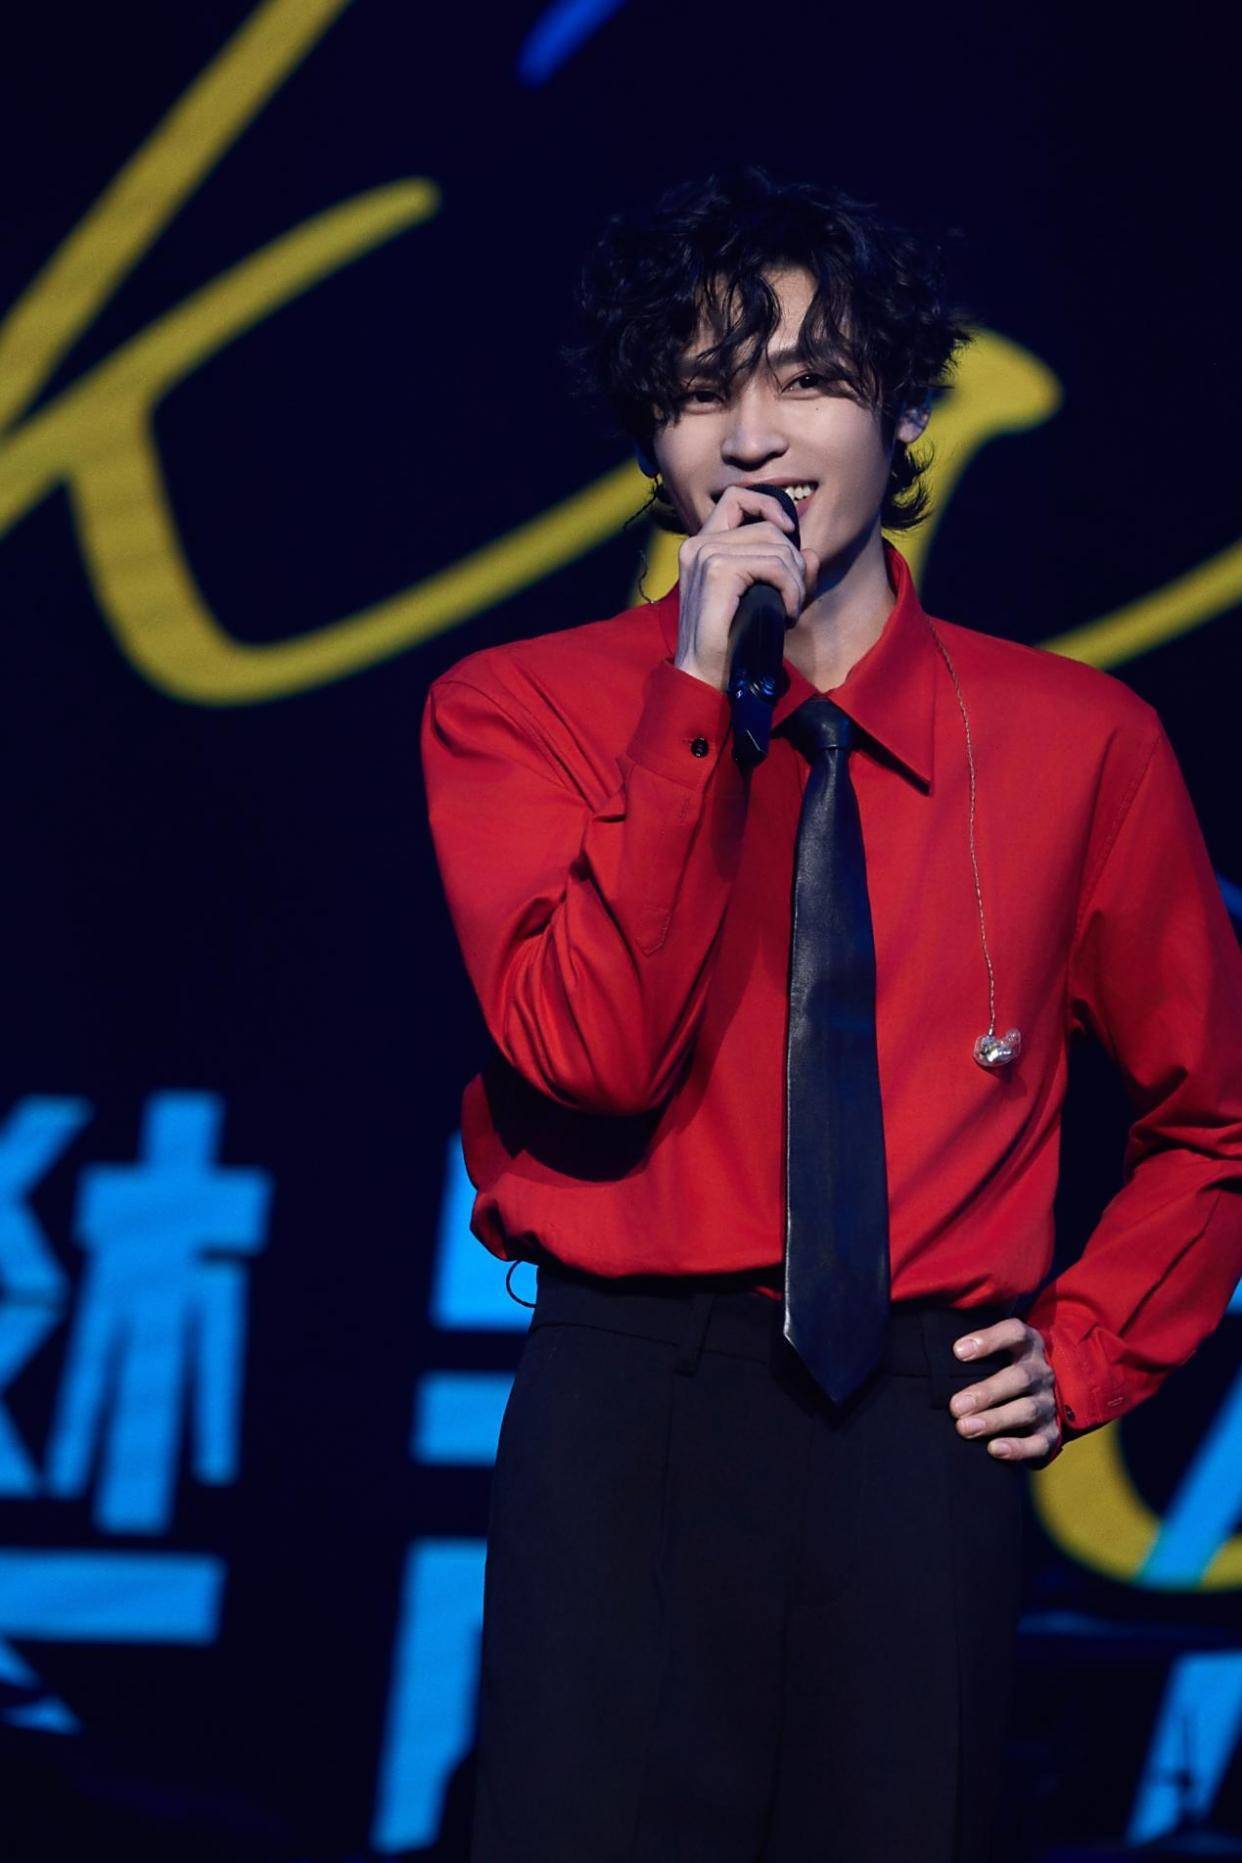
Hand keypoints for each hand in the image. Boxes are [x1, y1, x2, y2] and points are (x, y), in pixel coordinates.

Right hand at [674, 484, 820, 692]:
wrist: (705, 677)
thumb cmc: (731, 643)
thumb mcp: (764, 601)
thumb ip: (786, 574)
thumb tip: (811, 553)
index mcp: (701, 546)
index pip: (736, 498)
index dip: (768, 506)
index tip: (790, 533)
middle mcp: (698, 545)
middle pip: (767, 526)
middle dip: (792, 560)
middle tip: (793, 597)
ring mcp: (705, 555)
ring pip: (775, 546)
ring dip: (795, 580)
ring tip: (789, 610)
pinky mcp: (717, 571)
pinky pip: (774, 565)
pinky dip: (790, 589)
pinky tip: (786, 613)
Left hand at [949, 1318, 1062, 1468]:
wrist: (1039, 1393)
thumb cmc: (1001, 1365)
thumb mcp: (994, 1348)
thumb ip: (969, 1345)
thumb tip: (927, 1343)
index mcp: (1026, 1345)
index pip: (1014, 1333)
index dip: (989, 1339)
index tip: (957, 1351)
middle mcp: (1040, 1371)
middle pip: (1019, 1377)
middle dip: (986, 1392)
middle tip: (955, 1406)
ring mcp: (1047, 1402)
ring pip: (1027, 1410)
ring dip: (995, 1420)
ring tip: (964, 1428)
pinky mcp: (1051, 1432)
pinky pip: (1039, 1442)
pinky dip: (1018, 1447)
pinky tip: (993, 1449)